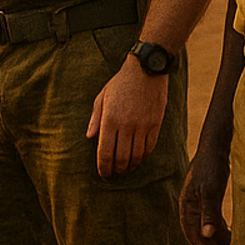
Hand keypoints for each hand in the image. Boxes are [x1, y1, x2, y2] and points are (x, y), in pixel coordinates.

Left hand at [86, 56, 167, 176]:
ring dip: (130, 166)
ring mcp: (143, 126)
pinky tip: (139, 158)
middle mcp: (127, 125)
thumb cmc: (120, 83)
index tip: (103, 174)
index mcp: (110, 119)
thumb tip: (89, 137)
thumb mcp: (102, 97)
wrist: (146, 70)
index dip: (103, 167)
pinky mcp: (156, 124)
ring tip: (125, 168)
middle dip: (116, 169)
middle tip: (113, 173)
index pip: (105, 152)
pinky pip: (150, 147)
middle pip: (121, 158)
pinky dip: (144, 157)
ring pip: (137, 156)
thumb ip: (95, 119)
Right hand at [179, 140, 232, 244]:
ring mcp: (199, 202)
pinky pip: (212, 218)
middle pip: (198, 231)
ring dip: (216, 238)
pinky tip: (230, 232)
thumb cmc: (211, 168)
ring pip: (206, 226)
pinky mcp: (209, 198)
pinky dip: (220, 227)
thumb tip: (206, 235)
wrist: (215, 149)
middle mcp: (190, 206)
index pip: (192, 232)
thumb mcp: (210, 191)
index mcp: (186, 205)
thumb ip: (209, 212)